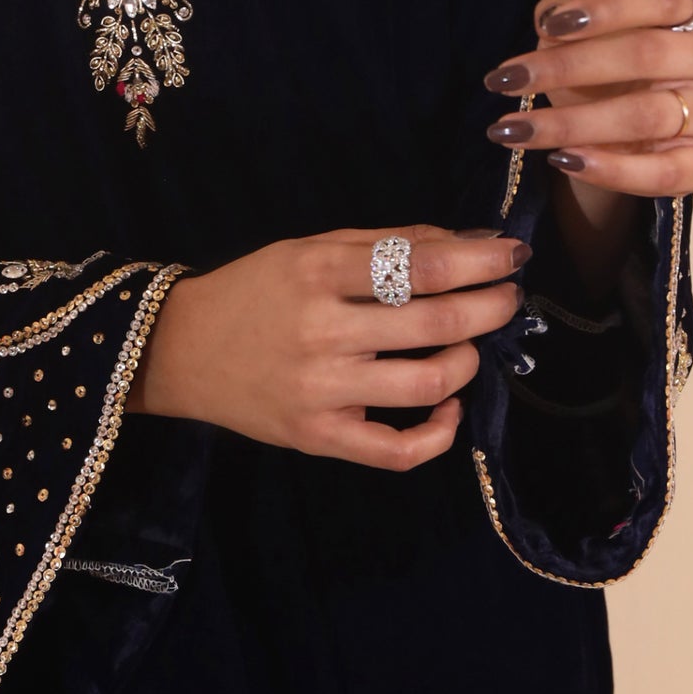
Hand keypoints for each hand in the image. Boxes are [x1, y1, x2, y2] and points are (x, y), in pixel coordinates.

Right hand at [128, 223, 528, 468]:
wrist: (181, 350)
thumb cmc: (255, 290)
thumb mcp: (311, 247)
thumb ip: (389, 243)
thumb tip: (472, 243)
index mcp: (318, 270)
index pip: (421, 265)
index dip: (481, 261)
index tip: (511, 255)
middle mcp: (322, 330)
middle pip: (436, 324)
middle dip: (491, 307)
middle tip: (508, 296)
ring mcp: (321, 390)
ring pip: (427, 384)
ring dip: (469, 362)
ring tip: (469, 346)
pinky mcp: (318, 436)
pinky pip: (398, 450)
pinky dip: (439, 432)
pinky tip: (447, 405)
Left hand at [481, 0, 692, 196]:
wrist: (633, 130)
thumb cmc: (611, 66)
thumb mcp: (585, 32)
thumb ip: (567, 14)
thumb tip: (550, 16)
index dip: (606, 8)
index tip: (549, 27)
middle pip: (645, 55)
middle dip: (567, 67)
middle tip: (506, 78)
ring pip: (644, 116)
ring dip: (570, 124)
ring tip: (515, 129)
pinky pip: (663, 172)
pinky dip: (610, 169)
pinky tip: (563, 161)